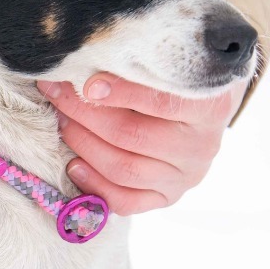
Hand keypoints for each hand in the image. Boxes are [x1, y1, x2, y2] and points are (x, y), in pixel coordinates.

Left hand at [36, 74, 243, 215]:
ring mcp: (185, 177)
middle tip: (58, 95)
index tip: (87, 83)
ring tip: (62, 123)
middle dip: (85, 114)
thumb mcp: (171, 66)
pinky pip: (125, 201)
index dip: (120, 93)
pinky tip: (74, 165)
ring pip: (123, 169)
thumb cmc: (179, 80)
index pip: (160, 102)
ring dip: (83, 145)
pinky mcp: (168, 197)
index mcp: (210, 107)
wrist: (205, 110)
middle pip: (131, 136)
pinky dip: (94, 185)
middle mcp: (202, 146)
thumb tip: (85, 71)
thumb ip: (139, 68)